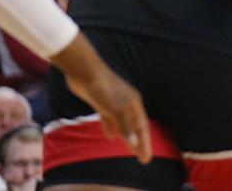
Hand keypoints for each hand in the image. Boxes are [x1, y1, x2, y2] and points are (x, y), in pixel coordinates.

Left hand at [53, 35, 151, 163]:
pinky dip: (111, 127)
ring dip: (126, 136)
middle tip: (141, 157)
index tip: (146, 159)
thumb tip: (134, 144)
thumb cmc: (102, 88)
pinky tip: (109, 136)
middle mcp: (127, 103)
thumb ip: (124, 126)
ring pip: (123, 123)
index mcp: (134, 103)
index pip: (142, 128)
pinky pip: (110, 118)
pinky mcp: (102, 101)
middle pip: (135, 126)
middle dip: (138, 142)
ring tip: (129, 149)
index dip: (144, 144)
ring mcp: (115, 102)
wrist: (85, 71)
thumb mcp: (114, 109)